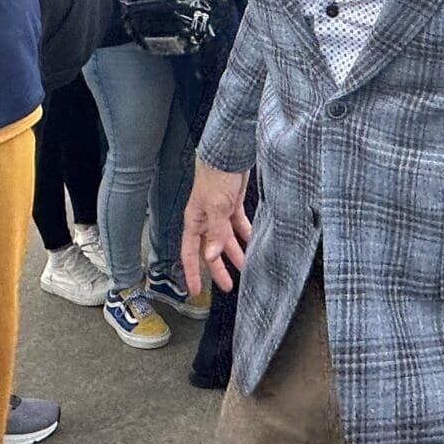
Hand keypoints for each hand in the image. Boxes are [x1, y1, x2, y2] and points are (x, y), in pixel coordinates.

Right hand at [181, 161, 251, 295]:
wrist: (229, 153)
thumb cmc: (216, 175)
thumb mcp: (216, 207)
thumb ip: (215, 232)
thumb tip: (211, 255)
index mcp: (194, 221)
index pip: (190, 252)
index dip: (192, 272)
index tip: (195, 290)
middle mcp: (205, 219)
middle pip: (210, 250)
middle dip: (218, 268)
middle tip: (227, 286)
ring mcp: (219, 212)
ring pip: (226, 239)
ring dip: (235, 253)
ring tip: (246, 268)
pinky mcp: (232, 204)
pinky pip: (238, 225)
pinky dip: (245, 235)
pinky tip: (253, 243)